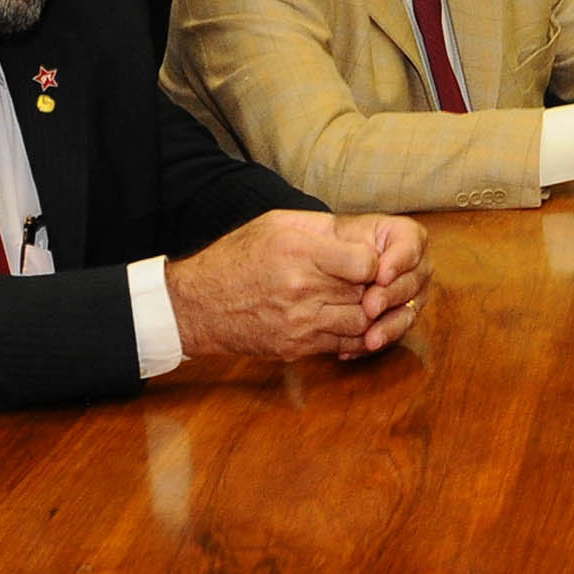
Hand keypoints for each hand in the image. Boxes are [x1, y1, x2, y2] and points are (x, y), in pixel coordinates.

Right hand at [166, 210, 426, 364]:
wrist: (198, 305)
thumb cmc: (237, 257)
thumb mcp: (276, 224)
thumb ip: (321, 228)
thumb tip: (362, 235)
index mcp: (299, 252)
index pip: (366, 264)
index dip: (375, 264)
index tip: (367, 263)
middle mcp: (302, 289)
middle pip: (367, 294)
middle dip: (375, 289)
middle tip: (372, 283)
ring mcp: (300, 323)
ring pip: (362, 324)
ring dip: (368, 314)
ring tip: (360, 301)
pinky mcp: (297, 348)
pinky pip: (343, 345)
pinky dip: (354, 336)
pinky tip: (347, 320)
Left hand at [338, 213, 427, 358]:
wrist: (318, 265)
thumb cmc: (325, 241)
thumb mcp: (332, 232)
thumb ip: (350, 246)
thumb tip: (368, 266)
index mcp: (404, 237)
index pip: (411, 246)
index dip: (399, 261)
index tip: (380, 274)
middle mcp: (414, 267)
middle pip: (413, 282)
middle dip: (391, 296)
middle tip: (370, 307)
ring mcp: (409, 295)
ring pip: (408, 313)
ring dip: (389, 327)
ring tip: (370, 339)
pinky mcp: (397, 319)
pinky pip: (393, 334)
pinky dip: (375, 342)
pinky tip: (353, 350)